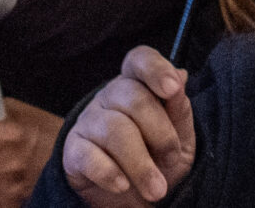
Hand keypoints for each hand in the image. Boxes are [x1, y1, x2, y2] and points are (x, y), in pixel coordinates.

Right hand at [62, 46, 196, 205]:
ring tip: (157, 189)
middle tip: (172, 160)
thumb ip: (180, 111)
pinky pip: (89, 156)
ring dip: (141, 165)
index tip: (173, 89)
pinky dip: (110, 174)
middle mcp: (109, 97)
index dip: (156, 69)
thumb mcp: (181, 139)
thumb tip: (181, 78)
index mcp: (136, 85)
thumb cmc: (159, 160)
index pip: (140, 60)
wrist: (134, 200)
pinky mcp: (72, 152)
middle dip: (161, 133)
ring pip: (115, 130)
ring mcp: (88, 122)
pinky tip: (123, 186)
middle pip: (134, 98)